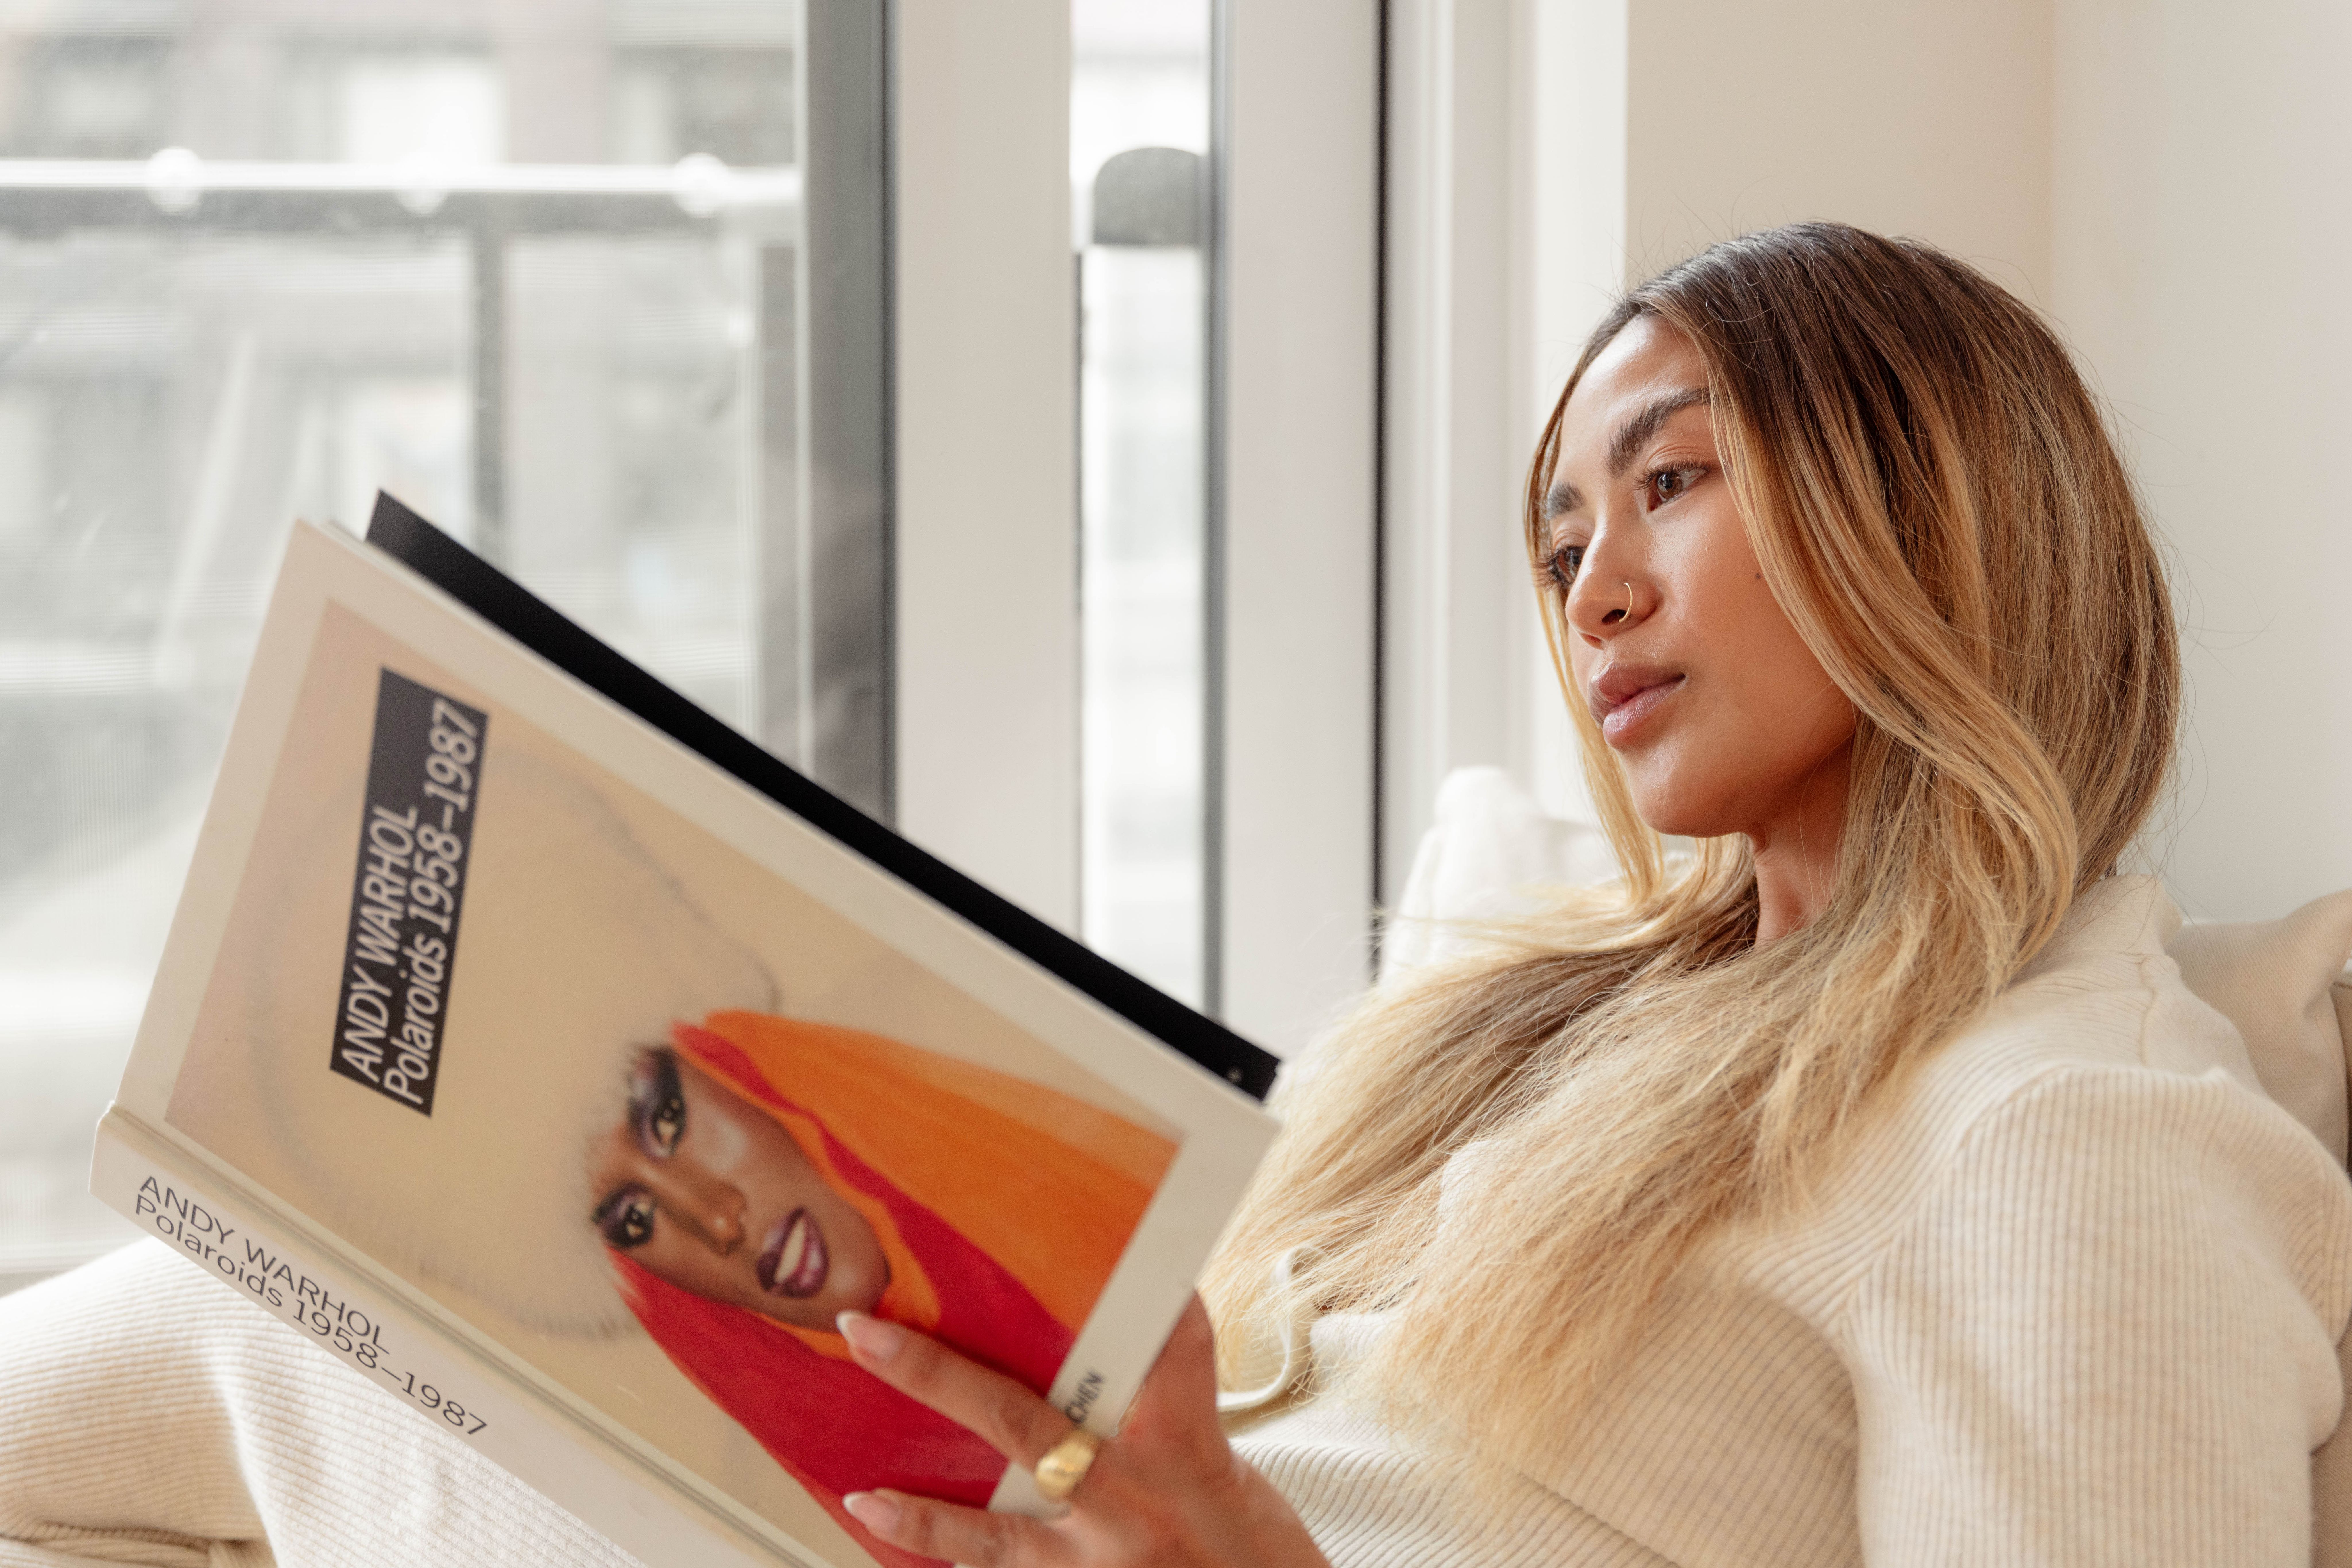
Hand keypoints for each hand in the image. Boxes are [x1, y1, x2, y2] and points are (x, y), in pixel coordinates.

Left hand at [834, 1296, 1328, 1567]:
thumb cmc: (1258, 1557)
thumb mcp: (1225, 1476)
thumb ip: (1164, 1424)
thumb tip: (1092, 1373)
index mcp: (1187, 1447)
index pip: (1165, 1343)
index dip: (1135, 1285)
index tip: (1085, 1232)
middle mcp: (1139, 1494)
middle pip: (1019, 1418)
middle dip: (935, 1375)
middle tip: (865, 1334)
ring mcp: (1108, 1555)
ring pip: (998, 1529)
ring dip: (926, 1512)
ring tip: (864, 1496)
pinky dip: (958, 1558)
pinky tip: (909, 1544)